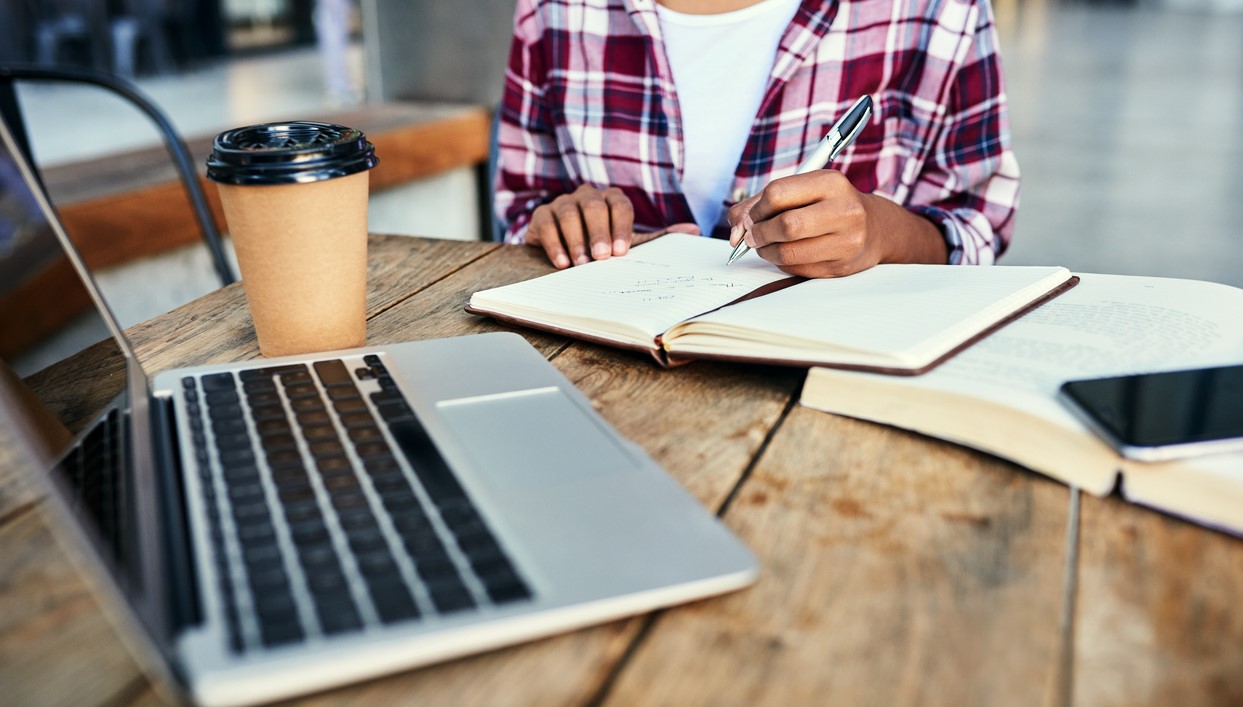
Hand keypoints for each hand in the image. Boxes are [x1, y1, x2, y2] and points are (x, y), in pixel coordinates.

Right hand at [525, 185, 698, 267]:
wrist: (565, 248)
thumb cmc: (602, 244)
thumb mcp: (627, 241)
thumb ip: (657, 237)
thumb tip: (694, 231)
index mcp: (611, 199)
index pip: (619, 205)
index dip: (621, 227)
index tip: (621, 252)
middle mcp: (587, 196)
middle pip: (594, 206)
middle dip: (598, 232)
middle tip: (601, 258)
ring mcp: (562, 203)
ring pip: (569, 214)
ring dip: (576, 241)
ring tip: (581, 264)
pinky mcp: (541, 216)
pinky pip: (547, 225)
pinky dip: (554, 245)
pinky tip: (562, 263)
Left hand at [726, 170, 944, 277]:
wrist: (874, 228)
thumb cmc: (828, 205)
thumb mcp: (802, 190)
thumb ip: (760, 203)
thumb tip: (735, 229)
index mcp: (832, 183)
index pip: (778, 193)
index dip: (756, 208)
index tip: (751, 217)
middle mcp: (844, 211)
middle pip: (785, 225)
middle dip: (759, 233)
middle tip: (752, 237)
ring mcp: (846, 242)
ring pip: (788, 253)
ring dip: (766, 252)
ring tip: (765, 246)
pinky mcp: (840, 267)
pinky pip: (797, 269)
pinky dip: (781, 264)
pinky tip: (786, 255)